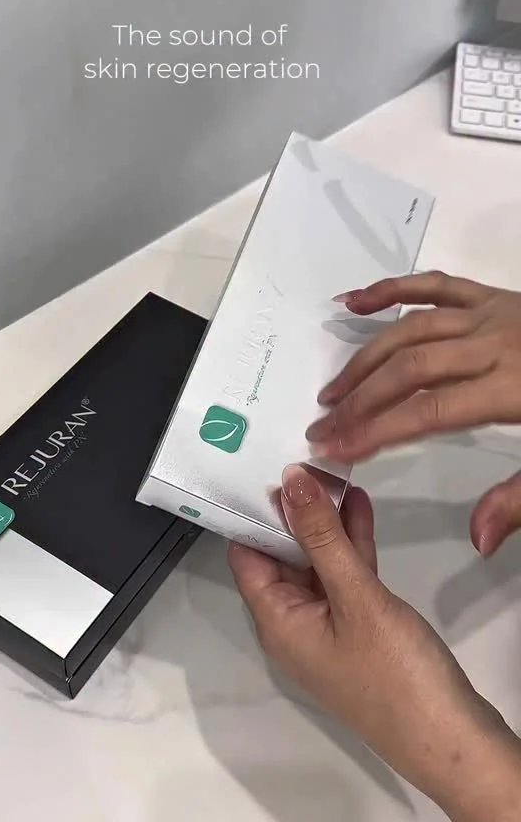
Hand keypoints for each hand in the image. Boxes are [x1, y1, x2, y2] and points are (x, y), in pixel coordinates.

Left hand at [229, 464, 498, 801]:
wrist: (449, 740)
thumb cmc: (395, 675)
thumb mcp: (355, 597)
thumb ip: (320, 536)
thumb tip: (289, 483)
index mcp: (276, 621)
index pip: (247, 554)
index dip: (255, 512)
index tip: (268, 467)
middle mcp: (293, 625)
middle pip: (281, 556)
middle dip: (294, 511)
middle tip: (308, 461)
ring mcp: (327, 630)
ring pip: (316, 564)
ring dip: (326, 524)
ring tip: (336, 476)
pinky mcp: (359, 632)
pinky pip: (345, 579)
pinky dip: (350, 547)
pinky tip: (360, 510)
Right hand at [307, 271, 520, 555]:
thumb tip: (477, 536)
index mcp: (515, 388)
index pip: (428, 411)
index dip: (376, 431)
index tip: (334, 450)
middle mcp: (496, 342)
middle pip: (409, 369)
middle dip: (360, 401)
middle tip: (320, 428)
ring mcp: (494, 313)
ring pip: (414, 329)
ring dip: (367, 357)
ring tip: (332, 390)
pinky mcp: (497, 297)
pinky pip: (436, 285)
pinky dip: (393, 289)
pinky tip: (355, 302)